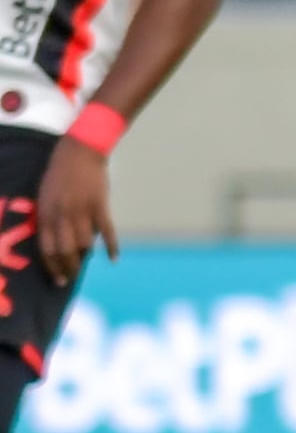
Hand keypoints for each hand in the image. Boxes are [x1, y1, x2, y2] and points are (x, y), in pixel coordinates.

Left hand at [34, 139, 113, 280]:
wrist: (79, 152)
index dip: (52, 268)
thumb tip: (60, 242)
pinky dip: (111, 247)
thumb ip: (49, 218)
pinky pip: (106, 231)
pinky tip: (113, 259)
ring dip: (86, 256)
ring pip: (85, 243)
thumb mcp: (45, 196)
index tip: (58, 280)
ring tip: (86, 263)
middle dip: (69, 268)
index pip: (46, 249)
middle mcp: (61, 215)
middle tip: (72, 278)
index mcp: (45, 213)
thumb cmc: (59, 174)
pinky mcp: (99, 205)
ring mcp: (81, 210)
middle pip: (65, 251)